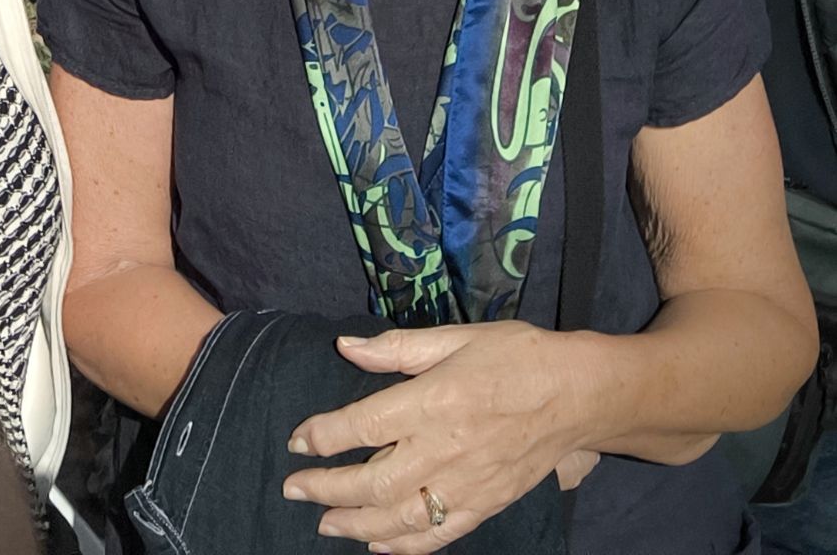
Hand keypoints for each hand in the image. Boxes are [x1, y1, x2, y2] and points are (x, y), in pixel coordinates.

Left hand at [281, 321, 597, 552]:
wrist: (577, 395)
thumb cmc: (515, 356)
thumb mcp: (456, 336)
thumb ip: (397, 347)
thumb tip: (346, 347)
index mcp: (433, 400)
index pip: (364, 426)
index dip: (324, 436)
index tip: (296, 440)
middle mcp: (445, 448)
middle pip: (373, 480)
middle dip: (326, 488)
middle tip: (293, 489)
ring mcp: (466, 484)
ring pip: (400, 517)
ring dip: (356, 524)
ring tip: (324, 523)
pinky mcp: (485, 505)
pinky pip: (438, 535)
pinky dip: (404, 546)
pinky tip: (378, 546)